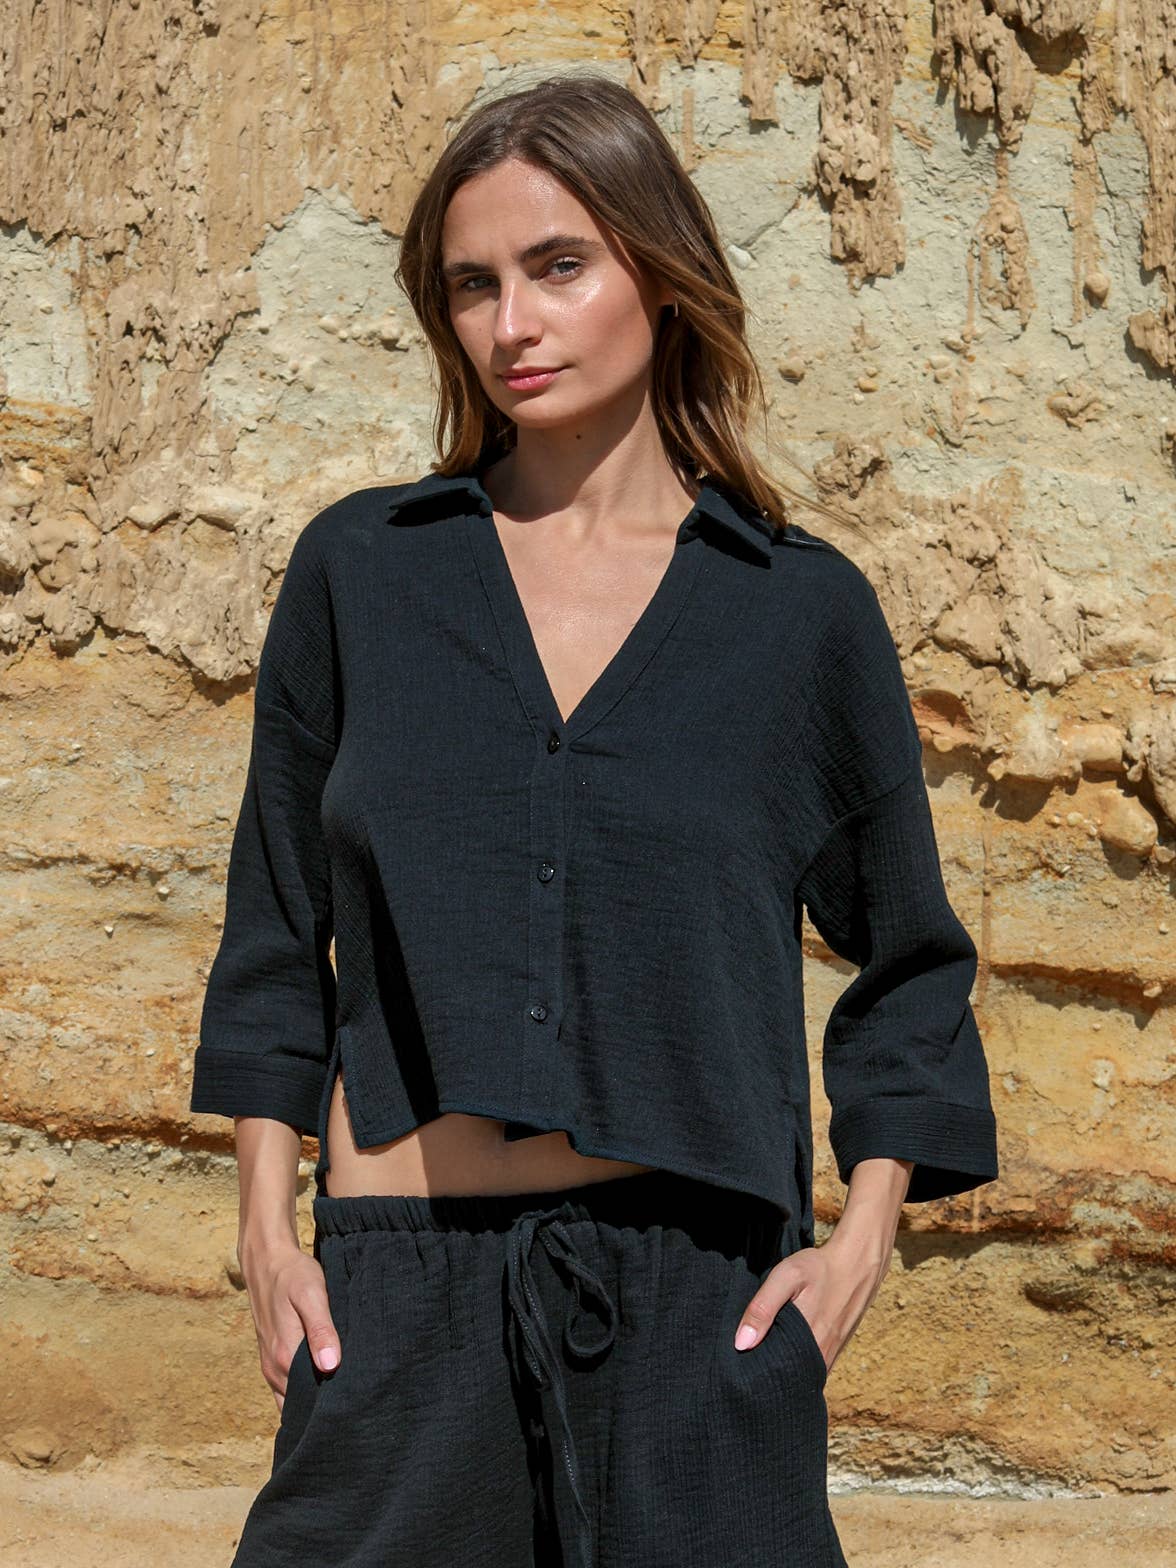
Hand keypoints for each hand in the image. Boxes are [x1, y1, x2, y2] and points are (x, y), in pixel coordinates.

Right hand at [239, 1238, 342, 1415]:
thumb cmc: (292, 1275)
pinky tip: (326, 1382)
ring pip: (293, 1400)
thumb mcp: (311, 1295)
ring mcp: (271, 1367)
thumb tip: (330, 1366)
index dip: (333, 1407)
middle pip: (302, 1406)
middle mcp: (274, 1370)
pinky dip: (305, 1392)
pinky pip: (288, 1389)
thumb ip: (320, 1330)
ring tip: (345, 1397)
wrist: (266, 1260)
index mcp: (284, 1358)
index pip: (310, 1403)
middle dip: (324, 1410)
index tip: (357, 1406)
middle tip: (356, 1405)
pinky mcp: (272, 1360)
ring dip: (314, 1402)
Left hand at [733, 1234, 891, 1376]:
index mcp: (808, 1344)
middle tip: (750, 1357)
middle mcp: (822, 1356)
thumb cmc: (820, 1268)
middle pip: (788, 1377)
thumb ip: (763, 1308)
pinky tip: (788, 1343)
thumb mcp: (786, 1277)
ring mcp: (831, 1354)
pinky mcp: (836, 1347)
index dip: (757, 1372)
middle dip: (769, 1370)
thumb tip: (742, 1343)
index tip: (741, 1364)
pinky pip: (814, 1363)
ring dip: (785, 1365)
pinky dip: (799, 1358)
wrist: (858, 1262)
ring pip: (802, 1371)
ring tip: (766, 1350)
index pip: (776, 1375)